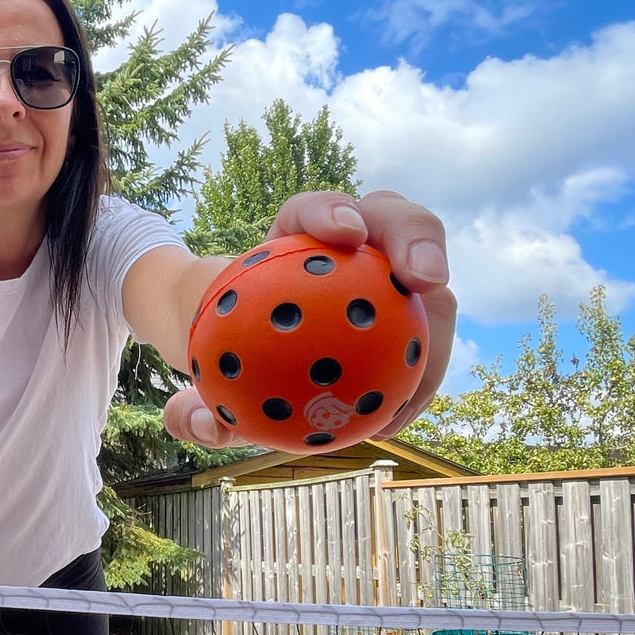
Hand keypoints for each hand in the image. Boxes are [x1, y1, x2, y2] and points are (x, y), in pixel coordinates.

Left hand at [164, 189, 455, 444]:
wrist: (255, 363)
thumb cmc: (227, 356)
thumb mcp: (203, 380)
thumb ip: (194, 402)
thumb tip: (197, 423)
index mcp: (293, 241)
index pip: (310, 211)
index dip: (330, 212)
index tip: (344, 234)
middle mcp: (350, 246)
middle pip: (392, 219)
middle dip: (417, 237)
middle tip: (425, 279)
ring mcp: (387, 274)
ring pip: (427, 273)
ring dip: (440, 317)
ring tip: (424, 372)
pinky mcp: (413, 310)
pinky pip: (430, 336)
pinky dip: (424, 371)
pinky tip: (399, 417)